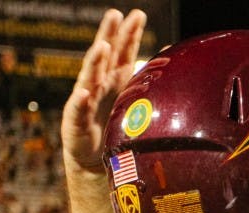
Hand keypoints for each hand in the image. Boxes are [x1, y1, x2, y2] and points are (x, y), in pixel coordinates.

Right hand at [62, 9, 146, 172]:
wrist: (98, 160)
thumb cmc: (116, 125)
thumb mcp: (135, 99)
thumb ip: (148, 76)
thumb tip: (172, 53)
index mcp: (116, 78)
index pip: (124, 51)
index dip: (129, 33)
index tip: (137, 15)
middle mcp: (100, 84)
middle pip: (105, 56)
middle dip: (109, 35)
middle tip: (115, 15)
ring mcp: (86, 100)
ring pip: (90, 78)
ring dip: (95, 61)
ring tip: (103, 47)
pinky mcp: (76, 120)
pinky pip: (79, 109)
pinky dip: (81, 101)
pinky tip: (84, 92)